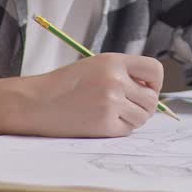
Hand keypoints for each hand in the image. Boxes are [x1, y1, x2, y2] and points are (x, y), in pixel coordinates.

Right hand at [21, 53, 163, 137]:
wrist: (36, 102)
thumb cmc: (63, 85)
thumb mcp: (95, 66)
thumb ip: (122, 73)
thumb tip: (151, 91)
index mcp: (114, 61)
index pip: (155, 70)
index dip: (155, 83)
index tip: (146, 89)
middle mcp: (116, 80)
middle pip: (152, 100)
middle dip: (144, 106)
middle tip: (127, 107)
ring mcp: (111, 102)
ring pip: (142, 117)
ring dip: (132, 119)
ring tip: (110, 113)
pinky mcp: (105, 124)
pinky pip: (127, 130)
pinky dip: (118, 129)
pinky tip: (100, 121)